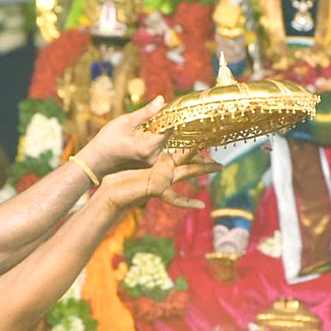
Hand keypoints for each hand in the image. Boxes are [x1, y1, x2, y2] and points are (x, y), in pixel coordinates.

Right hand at [76, 97, 168, 176]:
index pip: (168, 129)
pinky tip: (138, 133)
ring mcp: (150, 162)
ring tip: (139, 124)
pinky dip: (150, 138)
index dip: (167, 116)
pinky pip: (155, 146)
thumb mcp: (125, 122)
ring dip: (155, 130)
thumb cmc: (106, 141)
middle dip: (160, 123)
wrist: (95, 162)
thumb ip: (146, 112)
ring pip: (160, 141)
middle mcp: (152, 157)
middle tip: (149, 113)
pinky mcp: (147, 163)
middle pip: (165, 135)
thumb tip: (161, 100)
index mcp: (147, 148)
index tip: (164, 106)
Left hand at [99, 150, 218, 211]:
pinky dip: (187, 202)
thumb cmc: (119, 173)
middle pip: (191, 163)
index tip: (207, 139)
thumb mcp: (133, 152)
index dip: (196, 147)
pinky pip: (174, 198)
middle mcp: (165, 171)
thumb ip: (145, 141)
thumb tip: (149, 125)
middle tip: (221, 159)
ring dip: (202, 170)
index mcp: (161, 162)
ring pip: (187, 173)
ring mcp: (162, 180)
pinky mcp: (155, 189)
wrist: (109, 189)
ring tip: (219, 167)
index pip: (183, 152)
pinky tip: (200, 205)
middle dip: (206, 161)